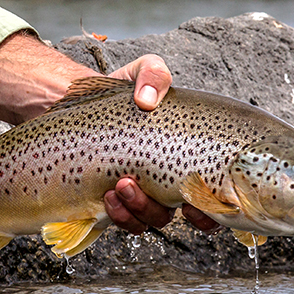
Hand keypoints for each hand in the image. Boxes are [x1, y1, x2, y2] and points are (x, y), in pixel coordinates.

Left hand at [0, 32, 219, 233]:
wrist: (78, 108)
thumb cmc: (119, 92)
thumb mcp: (142, 71)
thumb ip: (154, 74)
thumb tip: (147, 101)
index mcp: (187, 154)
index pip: (214, 193)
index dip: (214, 209)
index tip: (195, 203)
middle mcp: (171, 178)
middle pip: (186, 214)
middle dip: (165, 208)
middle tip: (146, 187)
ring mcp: (144, 193)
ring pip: (153, 219)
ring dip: (140, 208)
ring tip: (120, 184)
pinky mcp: (117, 202)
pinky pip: (126, 222)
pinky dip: (120, 214)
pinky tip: (106, 194)